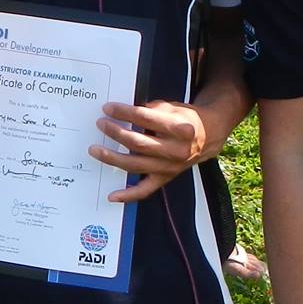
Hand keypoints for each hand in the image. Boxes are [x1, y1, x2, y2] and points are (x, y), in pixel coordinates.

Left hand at [92, 99, 209, 199]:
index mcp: (181, 128)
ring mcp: (170, 167)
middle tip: (101, 124)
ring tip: (95, 150)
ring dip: (113, 158)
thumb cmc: (184, 119)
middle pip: (139, 143)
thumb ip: (150, 109)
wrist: (207, 136)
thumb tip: (122, 111)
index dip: (125, 113)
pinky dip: (128, 195)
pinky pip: (145, 190)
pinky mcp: (165, 178)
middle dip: (116, 133)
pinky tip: (112, 195)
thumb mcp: (172, 107)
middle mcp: (176, 150)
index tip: (108, 108)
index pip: (146, 119)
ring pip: (136, 165)